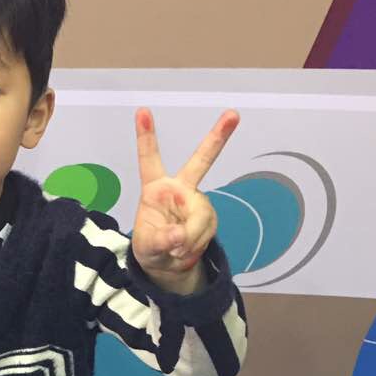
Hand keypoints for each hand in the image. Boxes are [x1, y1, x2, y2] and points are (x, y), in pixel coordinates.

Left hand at [132, 108, 239, 279]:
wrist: (167, 264)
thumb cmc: (152, 248)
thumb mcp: (147, 248)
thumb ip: (161, 240)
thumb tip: (180, 236)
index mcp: (155, 188)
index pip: (149, 159)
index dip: (145, 136)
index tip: (142, 112)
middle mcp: (179, 189)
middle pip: (201, 160)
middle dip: (218, 137)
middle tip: (233, 114)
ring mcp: (197, 201)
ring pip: (201, 217)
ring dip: (190, 238)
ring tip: (176, 250)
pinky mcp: (208, 216)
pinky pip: (206, 231)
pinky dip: (196, 244)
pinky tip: (186, 248)